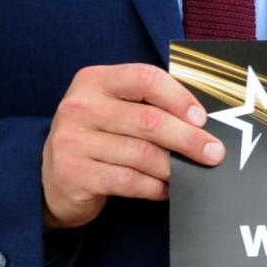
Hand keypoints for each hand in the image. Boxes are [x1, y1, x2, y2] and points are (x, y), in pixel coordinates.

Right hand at [39, 63, 224, 229]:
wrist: (51, 180)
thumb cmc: (98, 139)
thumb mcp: (113, 110)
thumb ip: (147, 106)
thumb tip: (202, 121)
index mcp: (94, 80)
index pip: (145, 78)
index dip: (179, 97)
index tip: (202, 118)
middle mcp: (79, 106)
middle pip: (149, 120)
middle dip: (188, 139)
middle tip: (214, 153)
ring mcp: (72, 140)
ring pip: (142, 154)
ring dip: (173, 167)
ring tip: (189, 174)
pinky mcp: (73, 173)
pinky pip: (128, 181)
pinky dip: (154, 187)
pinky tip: (164, 189)